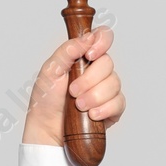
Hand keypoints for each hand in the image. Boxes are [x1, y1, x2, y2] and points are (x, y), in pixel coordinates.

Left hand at [22, 26, 124, 146]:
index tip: (89, 55)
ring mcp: (106, 89)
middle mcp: (97, 71)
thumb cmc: (46, 99)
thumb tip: (88, 38)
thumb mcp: (50, 70)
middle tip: (73, 91)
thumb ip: (67, 51)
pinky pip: (119, 103)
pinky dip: (105, 109)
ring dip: (94, 97)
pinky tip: (92, 114)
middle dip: (89, 80)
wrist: (47, 128)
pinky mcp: (112, 108)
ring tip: (79, 106)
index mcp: (83, 57)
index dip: (102, 42)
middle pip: (108, 64)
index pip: (103, 37)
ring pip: (114, 84)